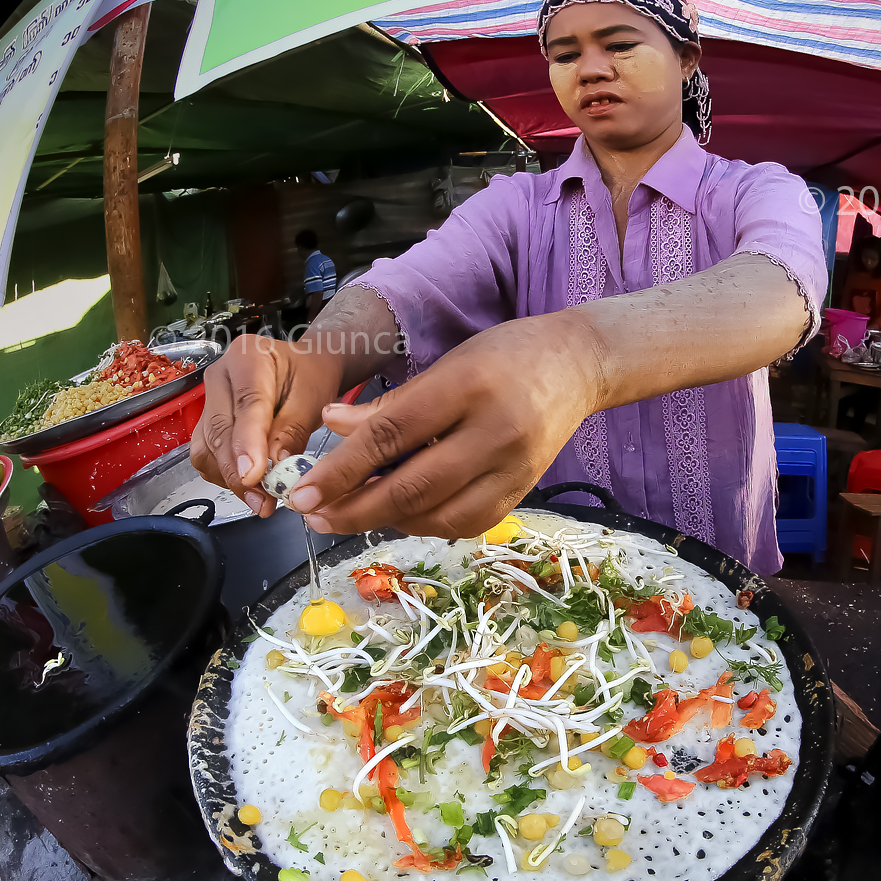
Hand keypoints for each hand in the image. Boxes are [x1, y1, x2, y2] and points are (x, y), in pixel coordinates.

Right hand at [189, 334, 343, 515]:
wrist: (304, 368)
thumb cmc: (310, 376)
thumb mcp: (313, 398)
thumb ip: (292, 431)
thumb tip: (275, 468)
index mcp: (247, 358)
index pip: (245, 406)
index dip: (247, 444)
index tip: (253, 475)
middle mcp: (220, 377)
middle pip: (218, 430)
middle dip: (238, 472)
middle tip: (262, 500)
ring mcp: (209, 399)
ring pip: (207, 448)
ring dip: (230, 478)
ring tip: (260, 498)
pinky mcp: (208, 422)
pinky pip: (207, 455)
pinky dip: (226, 475)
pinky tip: (250, 486)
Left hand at [284, 315, 605, 537]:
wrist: (577, 367)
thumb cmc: (504, 356)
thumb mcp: (445, 364)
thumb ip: (392, 403)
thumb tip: (331, 425)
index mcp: (467, 388)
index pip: (391, 436)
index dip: (342, 469)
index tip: (303, 491)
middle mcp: (494, 433)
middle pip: (412, 487)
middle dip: (354, 508)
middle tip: (313, 516)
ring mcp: (513, 470)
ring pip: (436, 515)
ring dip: (386, 521)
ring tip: (349, 514)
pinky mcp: (521, 493)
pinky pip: (464, 524)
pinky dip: (425, 525)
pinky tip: (399, 515)